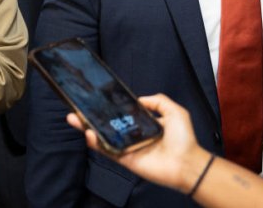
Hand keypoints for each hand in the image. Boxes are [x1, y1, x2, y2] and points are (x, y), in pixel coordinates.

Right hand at [66, 93, 211, 192]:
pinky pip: (107, 151)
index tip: (94, 100)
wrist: (187, 163)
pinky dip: (96, 143)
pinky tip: (89, 133)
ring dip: (87, 128)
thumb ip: (158, 101)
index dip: (106, 108)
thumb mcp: (174, 111)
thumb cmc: (184, 139)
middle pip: (105, 125)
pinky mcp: (124, 159)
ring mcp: (126, 147)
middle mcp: (131, 135)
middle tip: (75, 109)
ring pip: (102, 137)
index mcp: (141, 124)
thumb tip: (138, 99)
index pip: (119, 114)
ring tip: (74, 119)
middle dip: (89, 117)